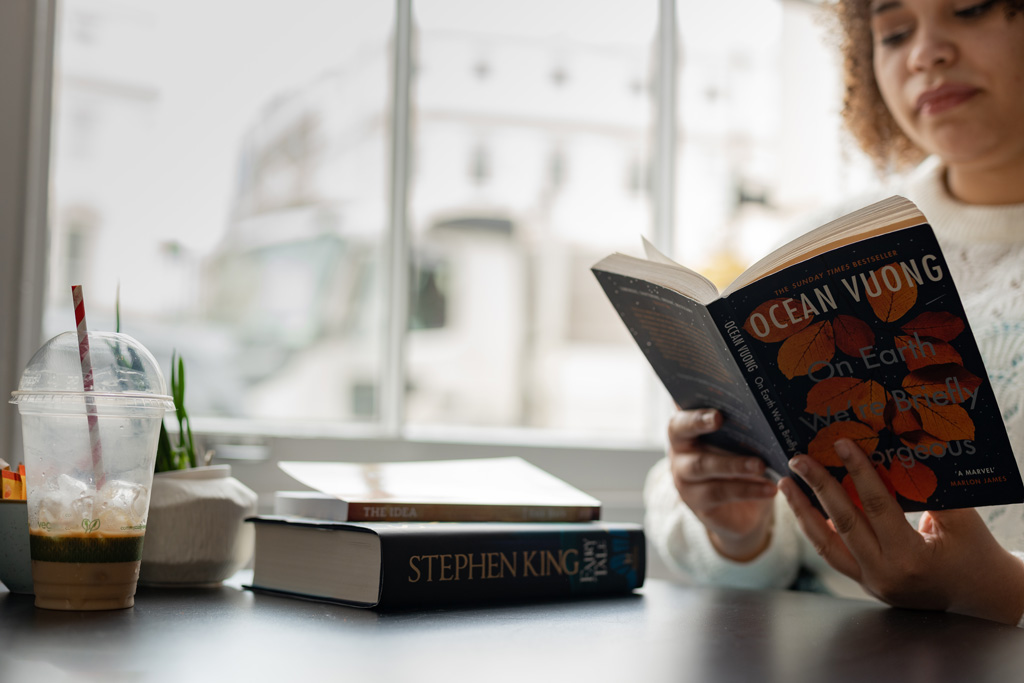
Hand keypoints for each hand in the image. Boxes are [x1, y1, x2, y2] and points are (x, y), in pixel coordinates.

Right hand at [667, 408, 776, 561]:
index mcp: (685, 434)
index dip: (694, 413)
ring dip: (733, 464)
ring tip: (760, 465)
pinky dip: (748, 489)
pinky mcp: (698, 504)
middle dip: (701, 424)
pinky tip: (769, 488)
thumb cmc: (737, 466)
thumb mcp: (736, 446)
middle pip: (682, 435)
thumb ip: (737, 427)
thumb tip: (760, 407)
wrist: (739, 512)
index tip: (715, 411)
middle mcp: (679, 455)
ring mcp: (685, 481)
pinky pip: (721, 493)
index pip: (680, 418)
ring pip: (703, 466)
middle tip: (720, 419)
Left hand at [780, 438, 1023, 624]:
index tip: (841, 444)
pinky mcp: (864, 582)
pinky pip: (832, 553)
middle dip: (817, 487)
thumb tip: (897, 450)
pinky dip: (816, 528)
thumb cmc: (974, 552)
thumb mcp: (960, 519)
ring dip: (803, 511)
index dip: (858, 472)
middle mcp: (884, 574)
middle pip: (843, 523)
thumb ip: (929, 489)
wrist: (979, 596)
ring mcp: (870, 582)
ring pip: (825, 545)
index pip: (877, 507)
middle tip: (798, 460)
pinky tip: (803, 506)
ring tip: (786, 484)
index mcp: (911, 557)